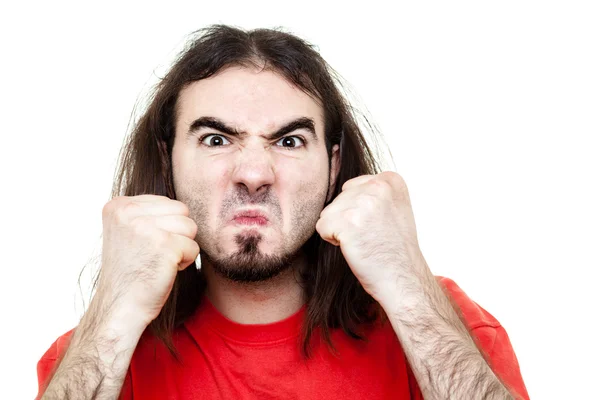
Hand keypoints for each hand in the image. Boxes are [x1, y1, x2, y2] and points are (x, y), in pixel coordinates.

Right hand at [94, 195, 199, 328]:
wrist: (121, 307)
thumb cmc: (132, 272)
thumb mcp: (129, 231)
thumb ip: (147, 211)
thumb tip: (183, 203)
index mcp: (118, 205)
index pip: (167, 202)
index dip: (165, 227)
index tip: (144, 246)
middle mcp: (127, 212)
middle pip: (182, 210)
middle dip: (177, 234)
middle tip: (155, 255)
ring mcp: (145, 227)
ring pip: (191, 226)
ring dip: (183, 247)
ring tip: (159, 261)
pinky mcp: (164, 244)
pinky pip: (194, 247)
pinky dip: (186, 262)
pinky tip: (165, 270)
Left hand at [316, 172, 423, 303]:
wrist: (403, 279)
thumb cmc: (395, 249)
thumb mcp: (392, 208)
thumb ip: (371, 192)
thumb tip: (340, 186)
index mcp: (391, 179)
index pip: (351, 188)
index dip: (358, 211)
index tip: (378, 226)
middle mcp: (378, 186)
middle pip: (339, 199)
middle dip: (348, 220)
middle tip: (371, 237)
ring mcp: (363, 202)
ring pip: (328, 213)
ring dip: (340, 231)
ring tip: (364, 242)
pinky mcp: (346, 221)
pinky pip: (322, 226)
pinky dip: (332, 241)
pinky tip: (354, 248)